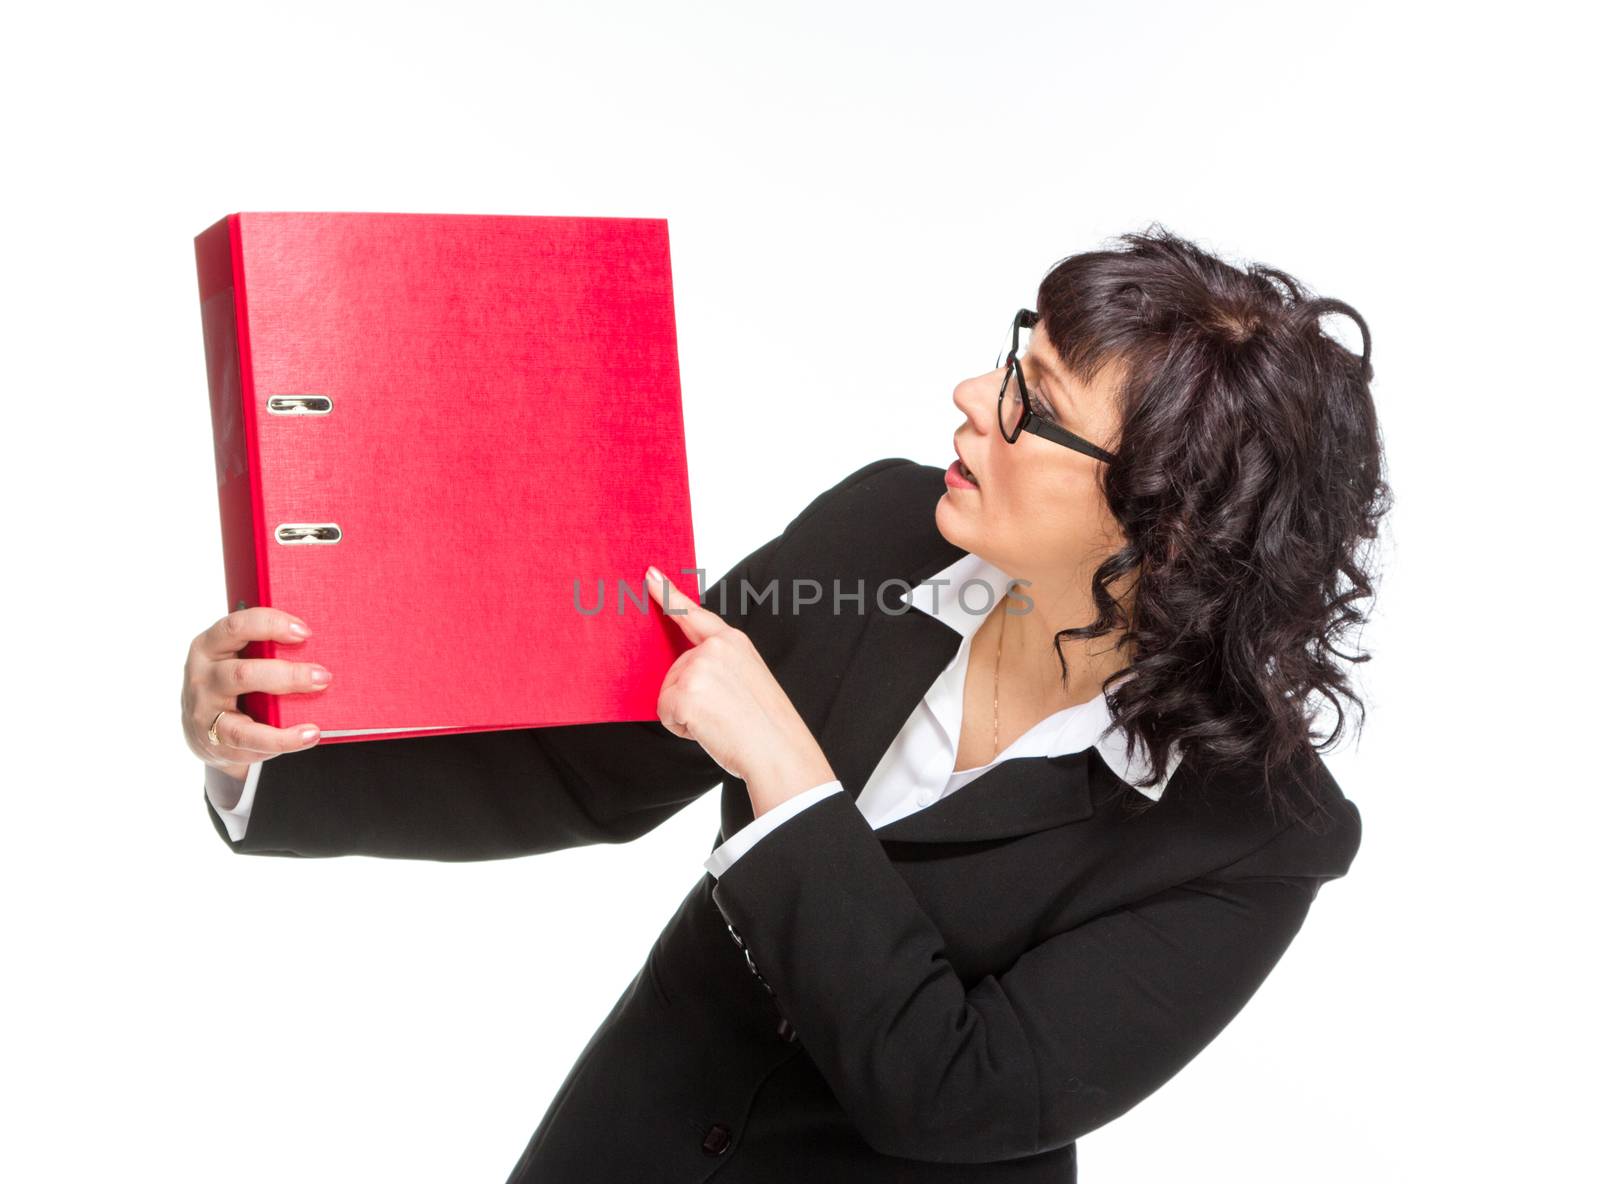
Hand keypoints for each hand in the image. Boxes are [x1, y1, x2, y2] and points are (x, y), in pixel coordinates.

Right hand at [182, 607, 331, 780]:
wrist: (205, 734)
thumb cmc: (234, 688)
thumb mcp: (240, 661)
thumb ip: (266, 650)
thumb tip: (322, 644)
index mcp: (210, 646)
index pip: (236, 626)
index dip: (271, 625)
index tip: (305, 632)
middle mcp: (202, 674)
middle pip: (243, 671)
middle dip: (288, 673)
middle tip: (323, 676)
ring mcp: (206, 708)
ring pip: (243, 703)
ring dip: (285, 697)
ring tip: (319, 699)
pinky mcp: (215, 737)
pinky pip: (250, 737)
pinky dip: (284, 738)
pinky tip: (310, 734)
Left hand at [644, 566, 835, 815]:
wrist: (779, 751)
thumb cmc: (766, 725)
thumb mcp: (749, 678)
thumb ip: (719, 664)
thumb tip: (686, 668)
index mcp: (733, 641)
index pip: (693, 614)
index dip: (668, 595)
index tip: (649, 575)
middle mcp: (714, 648)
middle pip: (676, 669)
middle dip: (689, 695)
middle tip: (724, 712)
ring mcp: (698, 669)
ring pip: (668, 691)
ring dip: (686, 713)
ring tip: (720, 721)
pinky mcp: (685, 694)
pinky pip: (665, 713)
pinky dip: (681, 728)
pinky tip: (709, 730)